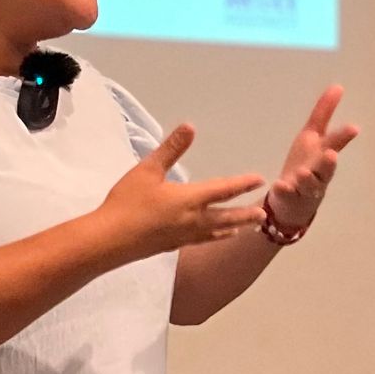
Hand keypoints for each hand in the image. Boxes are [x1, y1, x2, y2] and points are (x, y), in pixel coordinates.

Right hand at [95, 123, 264, 264]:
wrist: (110, 240)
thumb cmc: (128, 202)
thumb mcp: (147, 170)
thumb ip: (171, 149)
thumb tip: (190, 127)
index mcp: (189, 199)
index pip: (223, 190)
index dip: (243, 184)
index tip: (260, 181)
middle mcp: (193, 220)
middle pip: (226, 216)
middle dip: (246, 214)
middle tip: (264, 215)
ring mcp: (183, 236)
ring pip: (216, 232)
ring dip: (234, 228)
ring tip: (246, 228)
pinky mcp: (172, 246)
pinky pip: (201, 241)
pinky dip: (213, 238)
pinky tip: (211, 237)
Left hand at [267, 86, 358, 233]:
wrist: (292, 200)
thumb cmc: (306, 163)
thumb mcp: (312, 136)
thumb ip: (324, 113)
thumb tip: (338, 86)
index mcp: (323, 155)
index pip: (335, 143)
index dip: (344, 136)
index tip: (354, 127)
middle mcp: (318, 173)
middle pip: (326, 169)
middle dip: (328, 163)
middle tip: (330, 155)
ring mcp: (305, 188)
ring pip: (309, 185)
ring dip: (307, 179)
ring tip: (302, 173)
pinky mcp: (290, 199)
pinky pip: (287, 195)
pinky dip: (284, 190)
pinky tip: (279, 185)